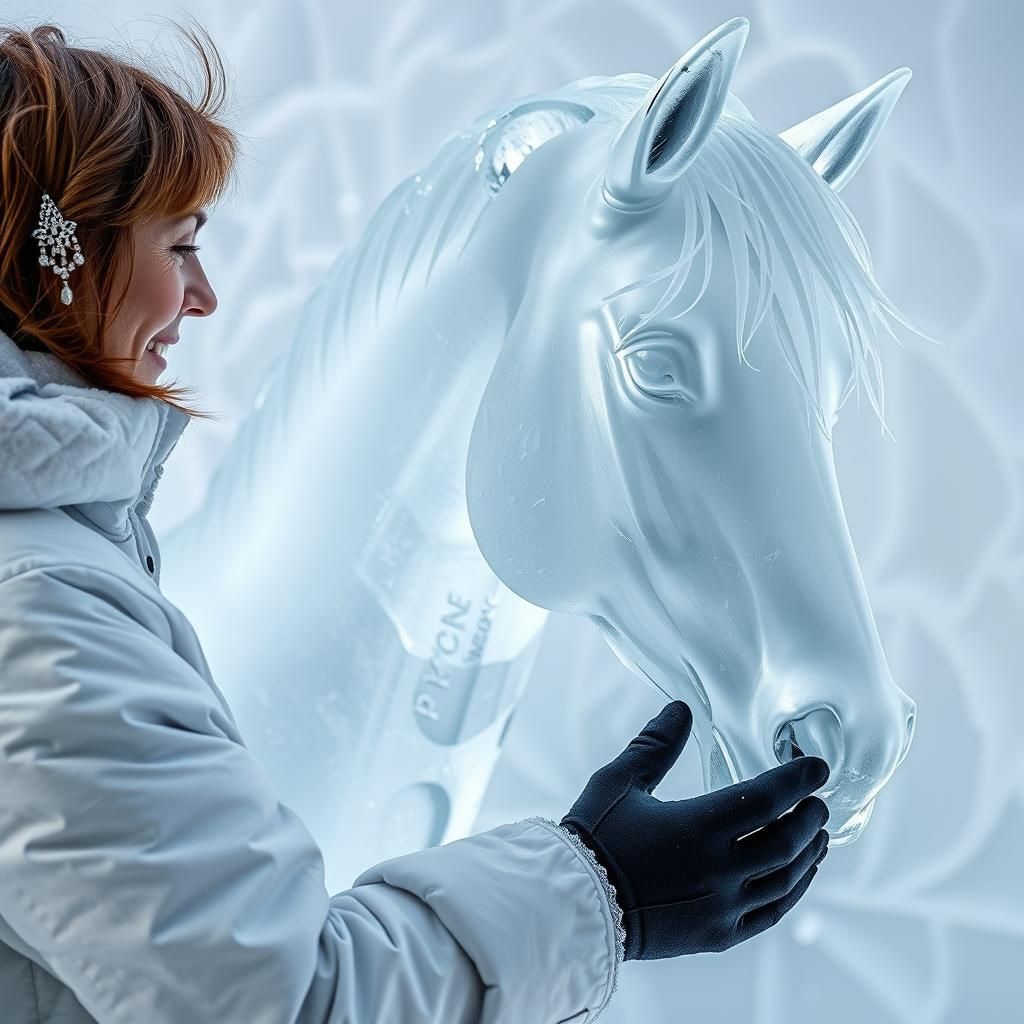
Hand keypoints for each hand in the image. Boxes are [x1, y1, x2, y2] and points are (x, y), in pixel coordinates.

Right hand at [560, 700, 829, 959]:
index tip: (817, 766)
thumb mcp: (618, 782)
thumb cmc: (594, 838)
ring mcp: (722, 907)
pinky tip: (800, 874)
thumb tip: (681, 708)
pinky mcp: (718, 935)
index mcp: (695, 827)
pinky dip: (794, 891)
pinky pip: (772, 913)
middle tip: (818, 798)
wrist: (573, 907)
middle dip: (809, 816)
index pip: (765, 800)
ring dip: (809, 853)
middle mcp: (717, 870)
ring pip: (786, 879)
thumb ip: (655, 745)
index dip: (796, 780)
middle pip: (786, 841)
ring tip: (819, 833)